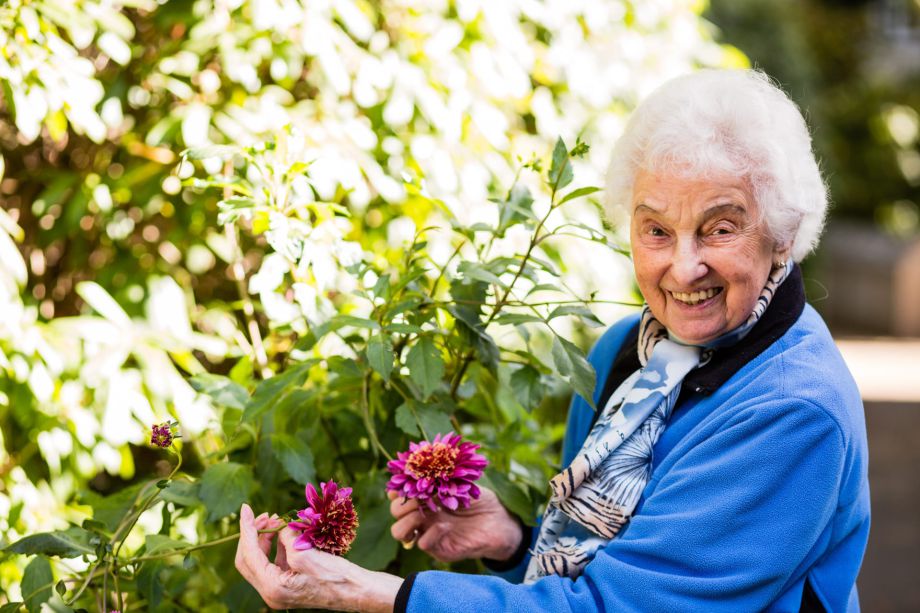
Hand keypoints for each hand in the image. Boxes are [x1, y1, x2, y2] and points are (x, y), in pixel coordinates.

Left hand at [235, 504, 401, 611]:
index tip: (246, 508)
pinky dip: (278, 544)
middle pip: (248, 559)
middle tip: (267, 514)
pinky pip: (275, 561)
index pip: (248, 555)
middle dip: (254, 534)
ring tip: (279, 520)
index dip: (246, 529)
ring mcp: (280, 589)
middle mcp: (271, 592)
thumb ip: (286, 538)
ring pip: (261, 559)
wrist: (358, 591)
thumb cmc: (335, 576)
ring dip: (267, 537)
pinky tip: (288, 532)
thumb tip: (280, 526)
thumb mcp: (306, 554)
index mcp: (272, 588)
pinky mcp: (291, 583)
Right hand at [389, 486, 522, 562]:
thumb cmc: (480, 499)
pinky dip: (431, 533)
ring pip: (399, 532)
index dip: (396, 487)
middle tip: (418, 496)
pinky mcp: (439, 549)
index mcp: (423, 498)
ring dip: (407, 519)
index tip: (406, 478)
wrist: (499, 521)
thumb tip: (421, 462)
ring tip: (425, 511)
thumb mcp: (460, 481)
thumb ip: (440, 475)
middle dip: (401, 502)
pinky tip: (446, 525)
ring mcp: (428, 532)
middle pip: (395, 512)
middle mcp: (421, 516)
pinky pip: (422, 544)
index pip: (397, 494)